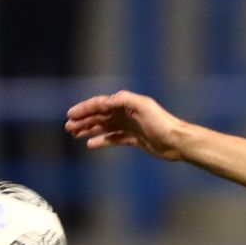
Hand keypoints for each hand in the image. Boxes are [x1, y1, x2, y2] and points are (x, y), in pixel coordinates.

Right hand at [65, 90, 189, 159]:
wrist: (177, 142)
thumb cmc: (162, 123)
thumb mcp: (143, 106)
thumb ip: (123, 100)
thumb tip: (104, 102)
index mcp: (126, 103)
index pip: (100, 104)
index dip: (84, 109)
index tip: (70, 115)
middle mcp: (126, 113)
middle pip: (99, 115)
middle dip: (83, 120)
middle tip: (68, 127)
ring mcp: (129, 126)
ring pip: (104, 127)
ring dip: (89, 129)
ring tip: (75, 135)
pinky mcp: (134, 139)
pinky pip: (113, 139)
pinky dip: (102, 140)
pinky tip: (90, 144)